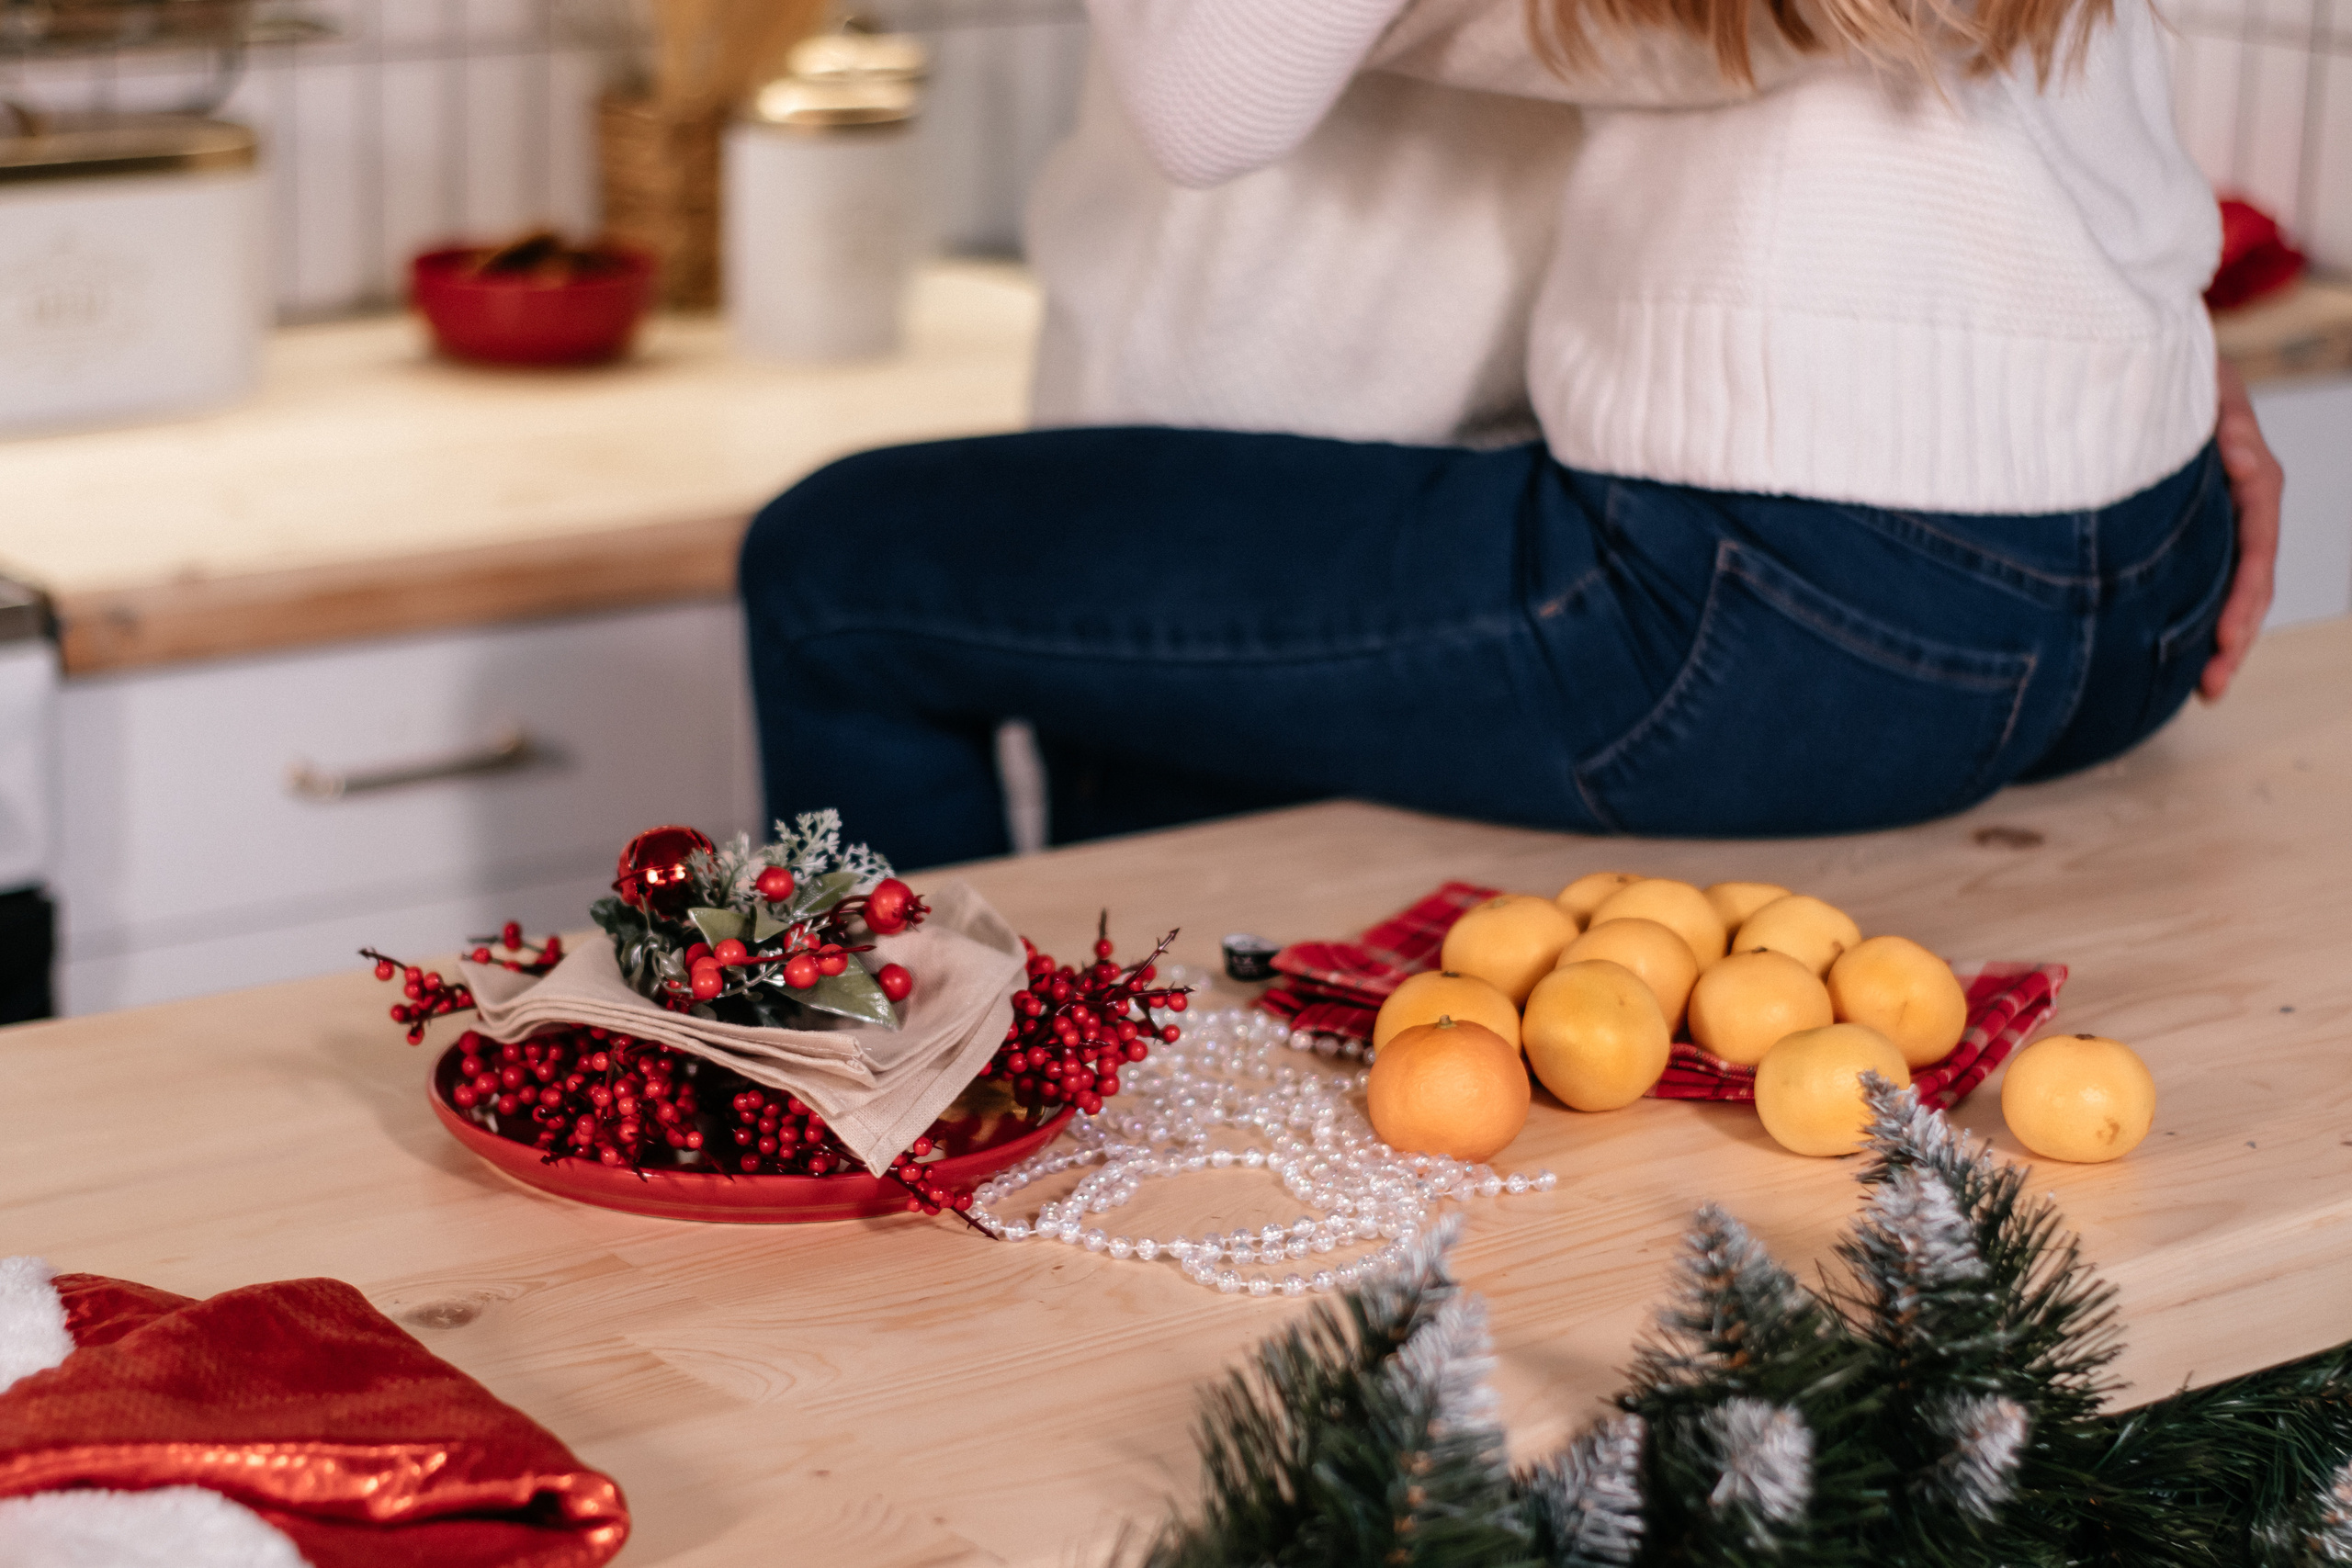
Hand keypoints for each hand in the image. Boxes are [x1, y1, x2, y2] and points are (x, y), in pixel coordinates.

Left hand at [2200, 359, 2281, 701]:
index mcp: (2251, 475)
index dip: (2246, 595)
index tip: (2228, 640)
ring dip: (2219, 638)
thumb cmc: (2171, 366)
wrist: (2140, 352)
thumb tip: (2244, 465)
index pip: (2257, 545)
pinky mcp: (2189, 525)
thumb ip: (2226, 424)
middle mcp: (2240, 501)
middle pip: (2249, 579)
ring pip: (2227, 585)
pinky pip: (2199, 575)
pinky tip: (2173, 654)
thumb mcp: (2202, 385)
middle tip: (2212, 688)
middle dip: (2235, 636)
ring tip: (2205, 689)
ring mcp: (2217, 515)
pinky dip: (2193, 614)